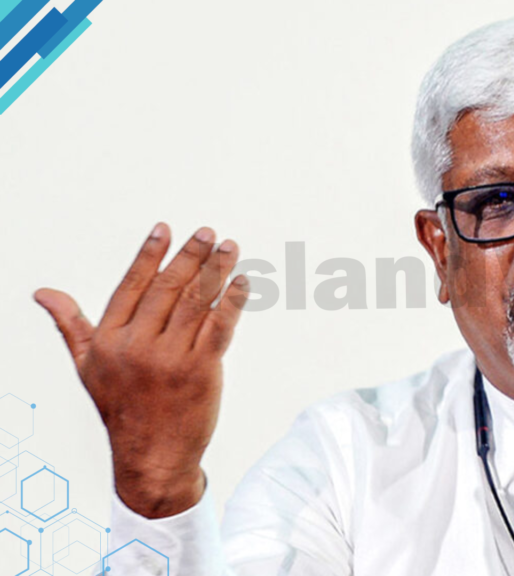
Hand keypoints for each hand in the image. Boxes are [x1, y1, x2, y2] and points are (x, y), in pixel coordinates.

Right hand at [34, 223, 248, 517]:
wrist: (151, 456)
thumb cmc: (121, 407)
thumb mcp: (87, 366)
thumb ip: (71, 324)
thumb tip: (43, 293)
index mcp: (110, 340)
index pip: (131, 286)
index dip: (149, 256)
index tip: (164, 229)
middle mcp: (138, 346)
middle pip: (167, 289)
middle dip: (189, 256)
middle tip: (207, 232)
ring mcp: (171, 358)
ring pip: (196, 304)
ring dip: (216, 271)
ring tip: (229, 246)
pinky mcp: (201, 371)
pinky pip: (219, 328)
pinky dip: (232, 303)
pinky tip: (243, 283)